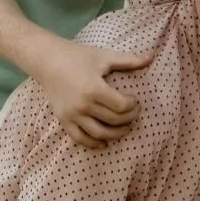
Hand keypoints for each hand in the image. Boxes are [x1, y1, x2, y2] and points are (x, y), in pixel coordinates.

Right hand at [32, 38, 151, 148]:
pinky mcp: (64, 120)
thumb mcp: (104, 56)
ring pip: (99, 134)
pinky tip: (105, 143)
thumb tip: (152, 56)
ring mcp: (72, 115)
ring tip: (125, 128)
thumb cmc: (78, 56)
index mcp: (94, 88)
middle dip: (129, 119)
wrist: (47, 60)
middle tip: (134, 113)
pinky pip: (80, 139)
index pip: (122, 106)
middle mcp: (83, 105)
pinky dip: (94, 144)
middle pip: (113, 121)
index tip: (135, 100)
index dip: (133, 106)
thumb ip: (129, 60)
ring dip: (116, 135)